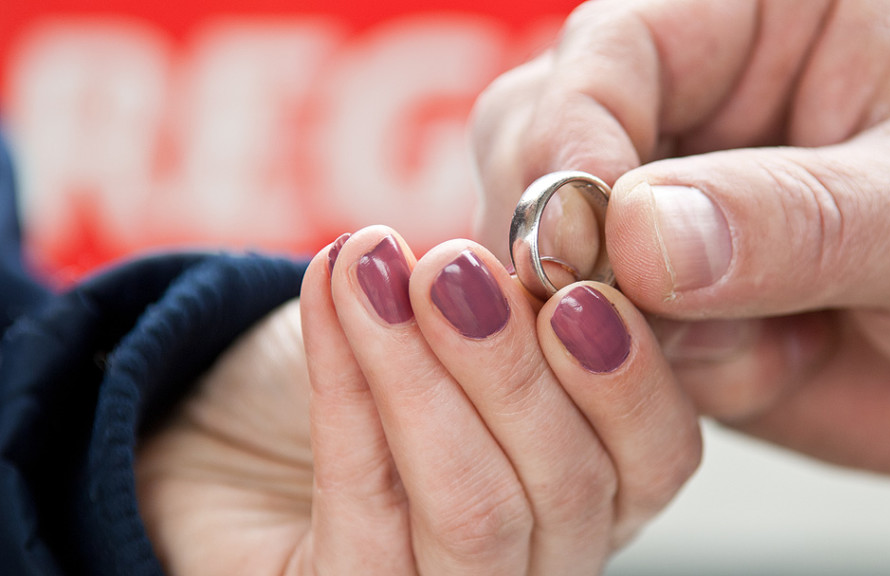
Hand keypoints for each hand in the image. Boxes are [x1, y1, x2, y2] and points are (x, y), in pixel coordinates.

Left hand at [135, 226, 700, 574]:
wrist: (225, 420)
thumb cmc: (356, 362)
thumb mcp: (451, 311)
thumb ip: (513, 293)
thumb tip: (550, 229)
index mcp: (590, 486)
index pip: (659, 458)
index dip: (627, 377)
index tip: (574, 285)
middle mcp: (539, 557)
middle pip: (572, 490)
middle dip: (510, 367)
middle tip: (452, 268)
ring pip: (478, 512)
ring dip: (424, 376)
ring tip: (376, 272)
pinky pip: (363, 513)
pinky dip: (349, 391)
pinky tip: (334, 299)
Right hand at [471, 0, 889, 479]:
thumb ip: (798, 219)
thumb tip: (636, 234)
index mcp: (759, 25)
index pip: (614, 47)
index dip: (575, 135)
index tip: (583, 238)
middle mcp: (692, 112)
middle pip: (537, 141)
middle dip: (562, 235)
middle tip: (618, 307)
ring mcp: (663, 217)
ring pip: (546, 251)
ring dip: (604, 319)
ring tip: (736, 353)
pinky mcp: (661, 311)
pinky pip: (591, 342)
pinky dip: (632, 377)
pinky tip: (745, 377)